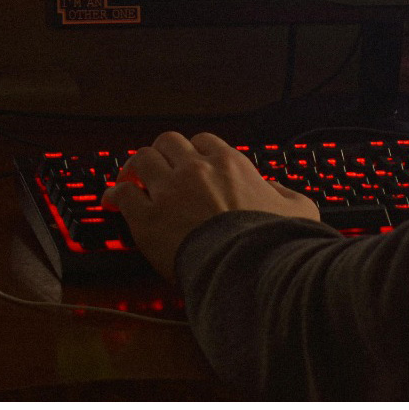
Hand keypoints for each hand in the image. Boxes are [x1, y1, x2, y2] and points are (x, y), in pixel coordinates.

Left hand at [102, 131, 320, 282]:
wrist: (248, 268)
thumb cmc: (273, 242)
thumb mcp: (297, 208)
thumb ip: (284, 192)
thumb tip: (275, 188)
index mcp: (230, 163)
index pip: (203, 141)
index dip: (194, 151)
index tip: (190, 162)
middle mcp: (196, 169)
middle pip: (167, 142)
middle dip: (162, 152)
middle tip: (158, 166)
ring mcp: (169, 191)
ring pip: (141, 159)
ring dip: (136, 167)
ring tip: (131, 177)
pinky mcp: (147, 218)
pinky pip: (123, 194)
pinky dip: (115, 194)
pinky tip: (111, 200)